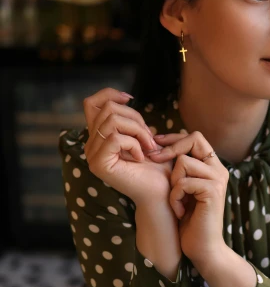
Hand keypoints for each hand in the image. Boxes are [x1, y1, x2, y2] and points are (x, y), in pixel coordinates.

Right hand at [83, 88, 173, 205]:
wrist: (161, 192)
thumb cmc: (157, 166)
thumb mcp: (143, 135)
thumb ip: (130, 120)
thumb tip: (124, 99)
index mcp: (99, 137)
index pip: (91, 103)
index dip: (109, 94)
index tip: (131, 99)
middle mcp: (91, 145)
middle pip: (107, 109)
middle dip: (135, 118)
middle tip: (150, 139)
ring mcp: (92, 155)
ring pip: (112, 121)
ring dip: (138, 131)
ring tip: (149, 147)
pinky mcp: (99, 164)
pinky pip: (116, 138)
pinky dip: (134, 144)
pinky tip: (142, 158)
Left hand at [148, 131, 229, 265]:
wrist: (203, 248)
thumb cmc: (189, 221)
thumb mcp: (182, 189)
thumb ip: (179, 170)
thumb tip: (158, 145)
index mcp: (213, 167)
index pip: (195, 137)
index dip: (174, 138)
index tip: (155, 144)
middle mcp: (219, 169)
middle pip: (194, 139)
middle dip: (171, 149)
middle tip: (155, 160)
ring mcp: (218, 179)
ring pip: (184, 161)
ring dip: (173, 183)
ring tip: (177, 201)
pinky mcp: (213, 191)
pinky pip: (183, 182)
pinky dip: (175, 197)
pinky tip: (180, 211)